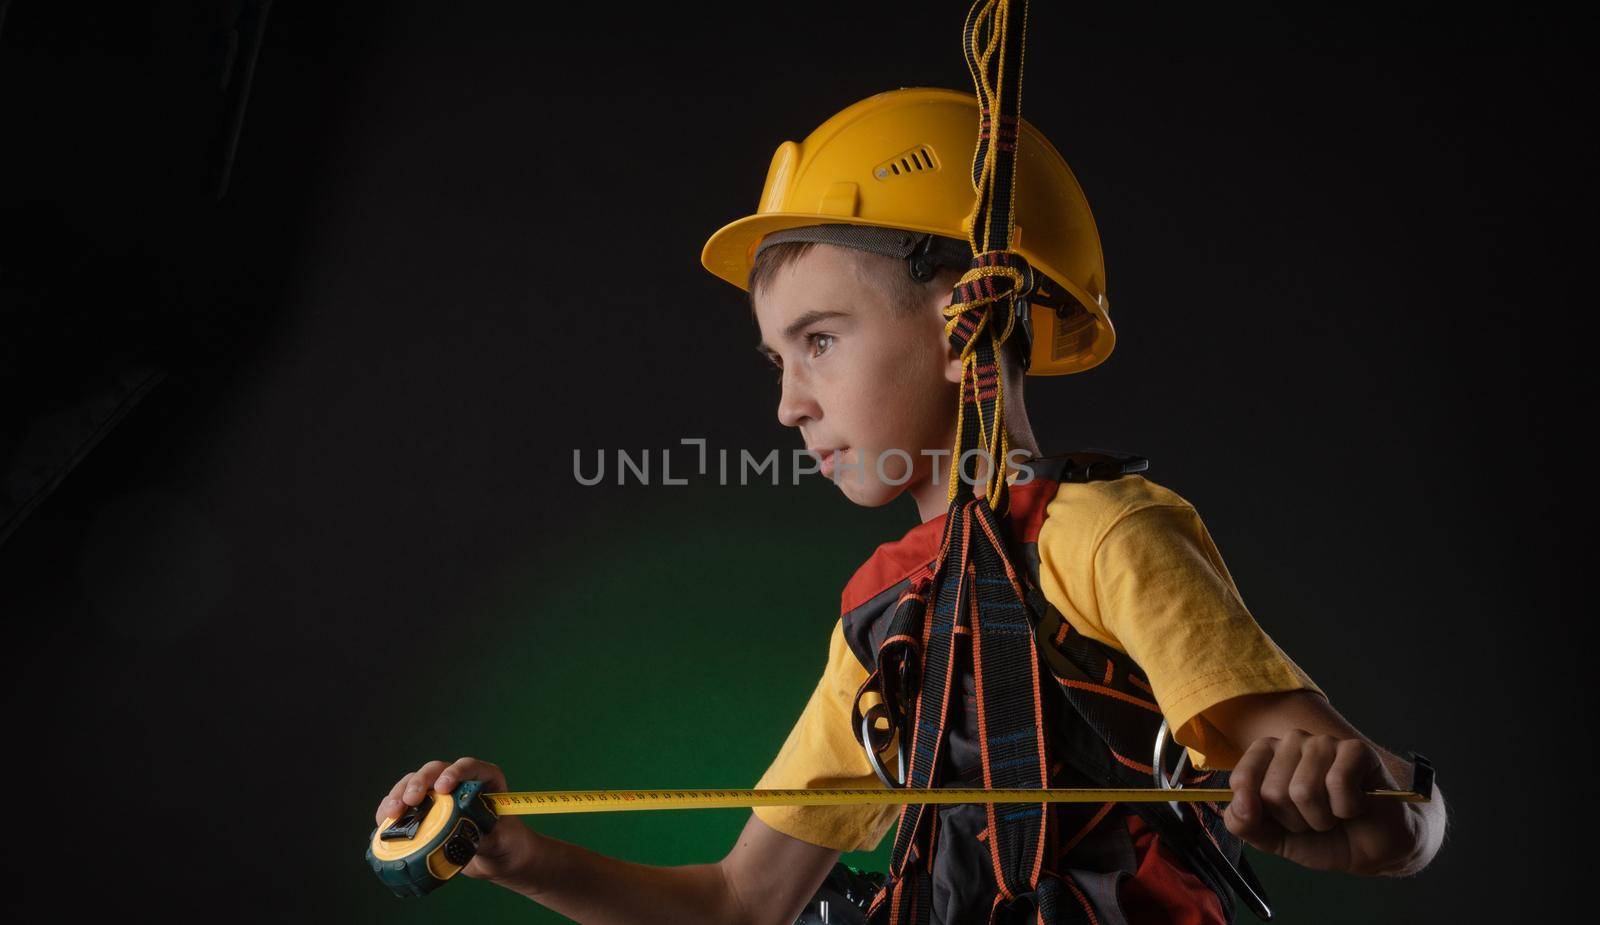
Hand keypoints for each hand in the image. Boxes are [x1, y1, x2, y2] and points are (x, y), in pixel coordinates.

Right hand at [374, 756, 538, 883]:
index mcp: (485, 779)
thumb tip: (460, 830)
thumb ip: (485, 832)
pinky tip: (384, 821)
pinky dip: (391, 810)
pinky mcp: (424, 812)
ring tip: (393, 812)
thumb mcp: (504, 838)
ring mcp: (438, 796)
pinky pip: (403, 804)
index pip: (469, 766)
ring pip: (414, 784)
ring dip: (399, 794)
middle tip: (411, 800)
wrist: (497, 859)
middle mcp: (458, 781)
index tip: (443, 787)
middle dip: (420, 782)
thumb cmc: (506, 843)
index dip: (455, 772)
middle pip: (435, 770)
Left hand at [1223, 730, 1424, 875]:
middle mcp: (1292, 742)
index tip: (1278, 820)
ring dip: (1321, 818)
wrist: (1371, 850)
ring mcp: (1324, 743)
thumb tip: (1241, 803)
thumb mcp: (1271, 838)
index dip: (1259, 812)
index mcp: (1266, 756)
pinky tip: (1354, 806)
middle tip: (1314, 819)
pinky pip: (1337, 783)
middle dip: (1295, 820)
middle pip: (1273, 791)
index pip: (1241, 779)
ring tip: (1333, 814)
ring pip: (1303, 790)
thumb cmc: (1321, 837)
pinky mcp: (1356, 749)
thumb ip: (1243, 823)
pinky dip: (1346, 808)